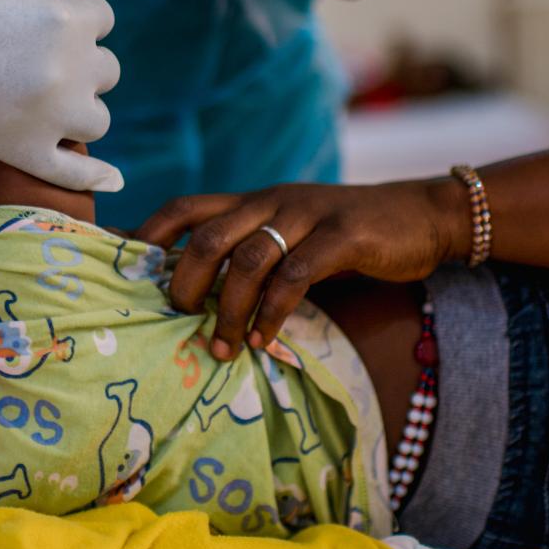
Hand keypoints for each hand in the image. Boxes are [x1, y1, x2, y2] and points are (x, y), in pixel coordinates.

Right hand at [0, 0, 123, 192]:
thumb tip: (22, 3)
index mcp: (64, 18)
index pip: (102, 18)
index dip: (77, 20)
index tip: (52, 25)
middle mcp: (67, 69)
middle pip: (105, 72)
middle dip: (77, 66)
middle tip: (40, 66)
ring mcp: (47, 115)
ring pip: (97, 120)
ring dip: (77, 111)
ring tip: (48, 106)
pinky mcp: (19, 151)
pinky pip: (72, 173)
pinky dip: (94, 177)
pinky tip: (111, 180)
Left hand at [137, 181, 463, 358]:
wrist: (423, 216)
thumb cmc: (348, 237)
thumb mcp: (293, 235)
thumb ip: (253, 254)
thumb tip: (200, 297)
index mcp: (254, 201)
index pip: (186, 207)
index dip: (150, 234)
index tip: (125, 270)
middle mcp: (273, 201)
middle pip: (208, 235)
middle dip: (185, 281)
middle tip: (179, 319)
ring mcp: (309, 215)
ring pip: (249, 258)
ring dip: (229, 308)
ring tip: (223, 347)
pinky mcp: (344, 235)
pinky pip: (296, 274)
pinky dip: (274, 311)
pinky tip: (265, 338)